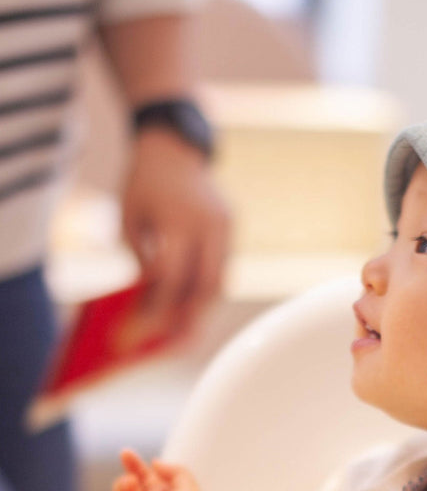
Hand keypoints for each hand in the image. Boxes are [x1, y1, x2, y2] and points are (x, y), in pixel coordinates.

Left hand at [121, 129, 230, 337]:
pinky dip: (208, 288)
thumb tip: (152, 299)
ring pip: (220, 280)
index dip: (162, 307)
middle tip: (177, 344)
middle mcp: (210, 225)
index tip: (147, 329)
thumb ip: (142, 257)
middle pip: (206, 286)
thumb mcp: (129, 217)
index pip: (174, 276)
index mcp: (180, 219)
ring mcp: (227, 227)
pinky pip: (223, 267)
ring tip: (187, 330)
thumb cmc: (144, 182)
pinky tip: (195, 305)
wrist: (175, 146)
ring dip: (203, 307)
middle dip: (192, 318)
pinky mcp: (233, 228)